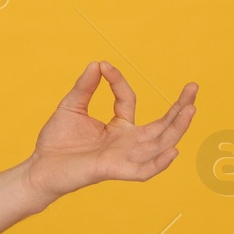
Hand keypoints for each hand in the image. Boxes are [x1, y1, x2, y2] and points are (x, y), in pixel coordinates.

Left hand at [23, 61, 198, 204]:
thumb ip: (84, 87)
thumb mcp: (71, 107)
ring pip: (159, 144)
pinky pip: (142, 170)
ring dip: (177, 128)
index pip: (128, 100)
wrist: (40, 168)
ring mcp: (123, 157)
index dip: (118, 82)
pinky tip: (173, 150)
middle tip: (194, 87)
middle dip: (180, 108)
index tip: (104, 66)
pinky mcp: (113, 170)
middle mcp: (126, 143)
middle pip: (161, 126)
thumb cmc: (56, 142)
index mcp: (118, 128)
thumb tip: (98, 63)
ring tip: (191, 108)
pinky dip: (158, 163)